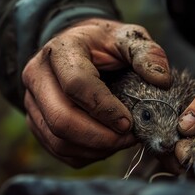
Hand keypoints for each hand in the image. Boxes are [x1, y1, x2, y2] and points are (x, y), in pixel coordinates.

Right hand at [22, 18, 170, 166]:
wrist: (80, 49)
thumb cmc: (105, 45)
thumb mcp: (127, 39)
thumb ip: (146, 53)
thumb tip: (161, 80)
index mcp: (60, 51)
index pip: (76, 85)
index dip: (105, 109)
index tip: (129, 122)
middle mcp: (37, 77)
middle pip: (61, 119)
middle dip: (101, 137)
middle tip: (129, 138)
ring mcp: (33, 102)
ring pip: (58, 141)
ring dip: (95, 149)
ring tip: (121, 141)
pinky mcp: (37, 122)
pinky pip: (58, 151)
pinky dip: (86, 155)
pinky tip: (107, 145)